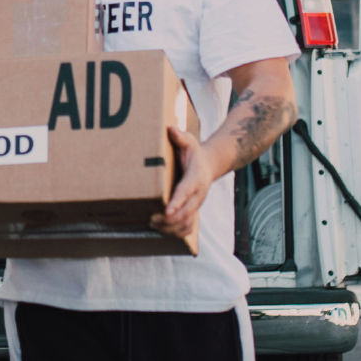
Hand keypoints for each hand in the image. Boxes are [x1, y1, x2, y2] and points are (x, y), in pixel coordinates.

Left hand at [150, 124, 213, 243]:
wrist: (209, 164)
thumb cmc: (194, 153)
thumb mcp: (189, 142)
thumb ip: (180, 137)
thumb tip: (170, 128)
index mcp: (196, 178)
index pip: (186, 192)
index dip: (177, 202)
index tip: (166, 211)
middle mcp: (198, 195)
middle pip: (186, 213)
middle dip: (169, 220)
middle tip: (151, 219)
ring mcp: (196, 205)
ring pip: (187, 223)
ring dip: (170, 228)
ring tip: (152, 224)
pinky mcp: (193, 211)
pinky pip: (188, 228)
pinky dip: (176, 232)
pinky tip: (162, 230)